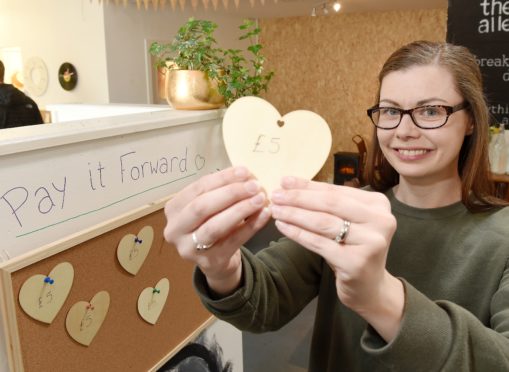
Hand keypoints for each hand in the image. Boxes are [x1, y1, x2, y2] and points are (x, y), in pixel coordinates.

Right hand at [163, 166, 270, 295]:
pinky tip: (264, 214)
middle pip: (202, 207)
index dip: (222, 178)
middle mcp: (175, 229)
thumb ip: (221, 190)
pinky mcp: (210, 261)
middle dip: (231, 193)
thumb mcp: (210, 206)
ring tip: (260, 199)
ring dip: (241, 210)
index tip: (245, 171)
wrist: (215, 260)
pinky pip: (233, 241)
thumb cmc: (211, 224)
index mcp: (173, 209)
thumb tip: (246, 175)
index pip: (198, 188)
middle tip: (254, 185)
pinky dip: (251, 226)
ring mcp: (190, 248)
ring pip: (215, 226)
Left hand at [270, 176, 403, 340]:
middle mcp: (380, 220)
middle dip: (299, 198)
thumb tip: (290, 185)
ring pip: (323, 222)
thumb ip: (329, 204)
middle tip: (275, 195)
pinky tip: (282, 227)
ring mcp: (371, 242)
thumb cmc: (353, 250)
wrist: (370, 288)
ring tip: (275, 210)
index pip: (336, 190)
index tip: (284, 181)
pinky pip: (319, 243)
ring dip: (294, 214)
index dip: (308, 185)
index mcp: (378, 204)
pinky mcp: (356, 262)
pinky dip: (297, 233)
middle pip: (330, 203)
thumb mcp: (348, 222)